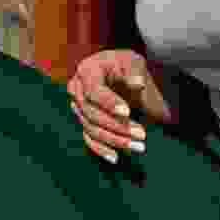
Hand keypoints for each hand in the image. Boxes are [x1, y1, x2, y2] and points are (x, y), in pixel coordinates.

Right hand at [66, 49, 170, 163]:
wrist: (124, 77)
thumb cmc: (127, 67)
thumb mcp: (133, 62)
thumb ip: (135, 71)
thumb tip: (137, 84)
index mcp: (87, 70)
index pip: (93, 91)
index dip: (109, 103)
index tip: (127, 112)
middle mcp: (77, 89)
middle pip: (92, 113)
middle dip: (117, 126)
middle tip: (142, 134)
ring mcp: (78, 107)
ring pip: (92, 129)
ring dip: (115, 140)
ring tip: (139, 146)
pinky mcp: (83, 122)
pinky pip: (89, 139)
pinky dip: (101, 149)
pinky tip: (116, 157)